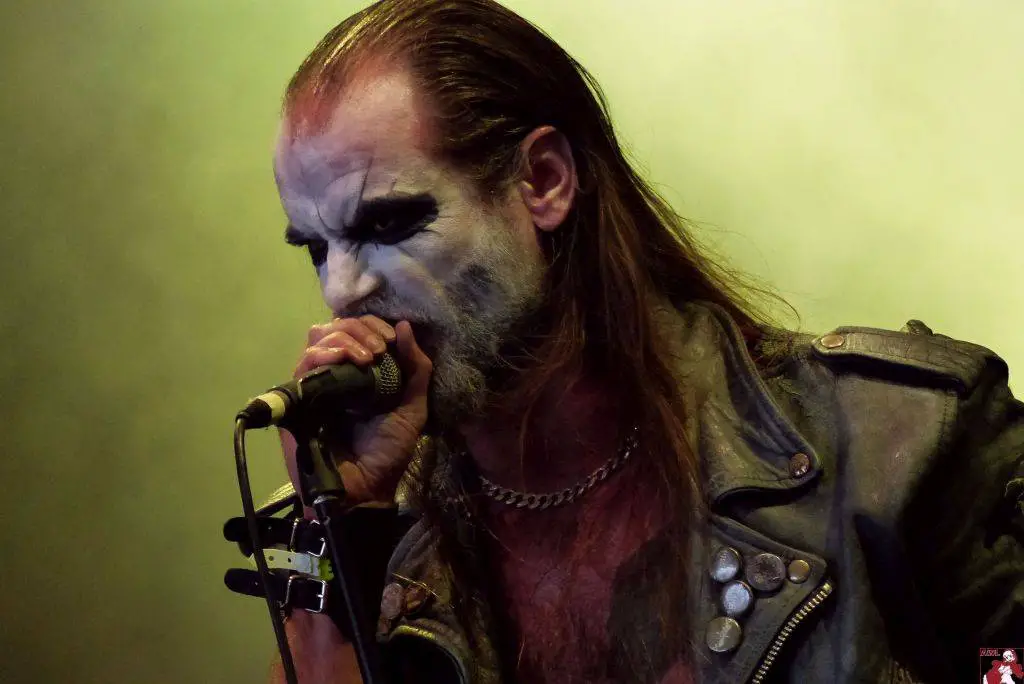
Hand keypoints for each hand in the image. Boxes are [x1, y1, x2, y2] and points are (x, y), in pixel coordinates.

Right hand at [279, 315, 432, 507]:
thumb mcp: (412, 407)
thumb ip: (416, 369)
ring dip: (344, 339)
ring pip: (317, 340)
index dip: (371, 324)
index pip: (356, 331)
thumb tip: (404, 327)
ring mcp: (314, 386)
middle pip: (334, 329)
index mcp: (361, 374)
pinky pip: (303, 365)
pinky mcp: (297, 400)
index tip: (390, 337)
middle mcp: (335, 375)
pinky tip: (342, 360)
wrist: (366, 489)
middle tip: (379, 348)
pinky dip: (323, 354)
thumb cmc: (388, 452)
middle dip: (359, 329)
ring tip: (367, 357)